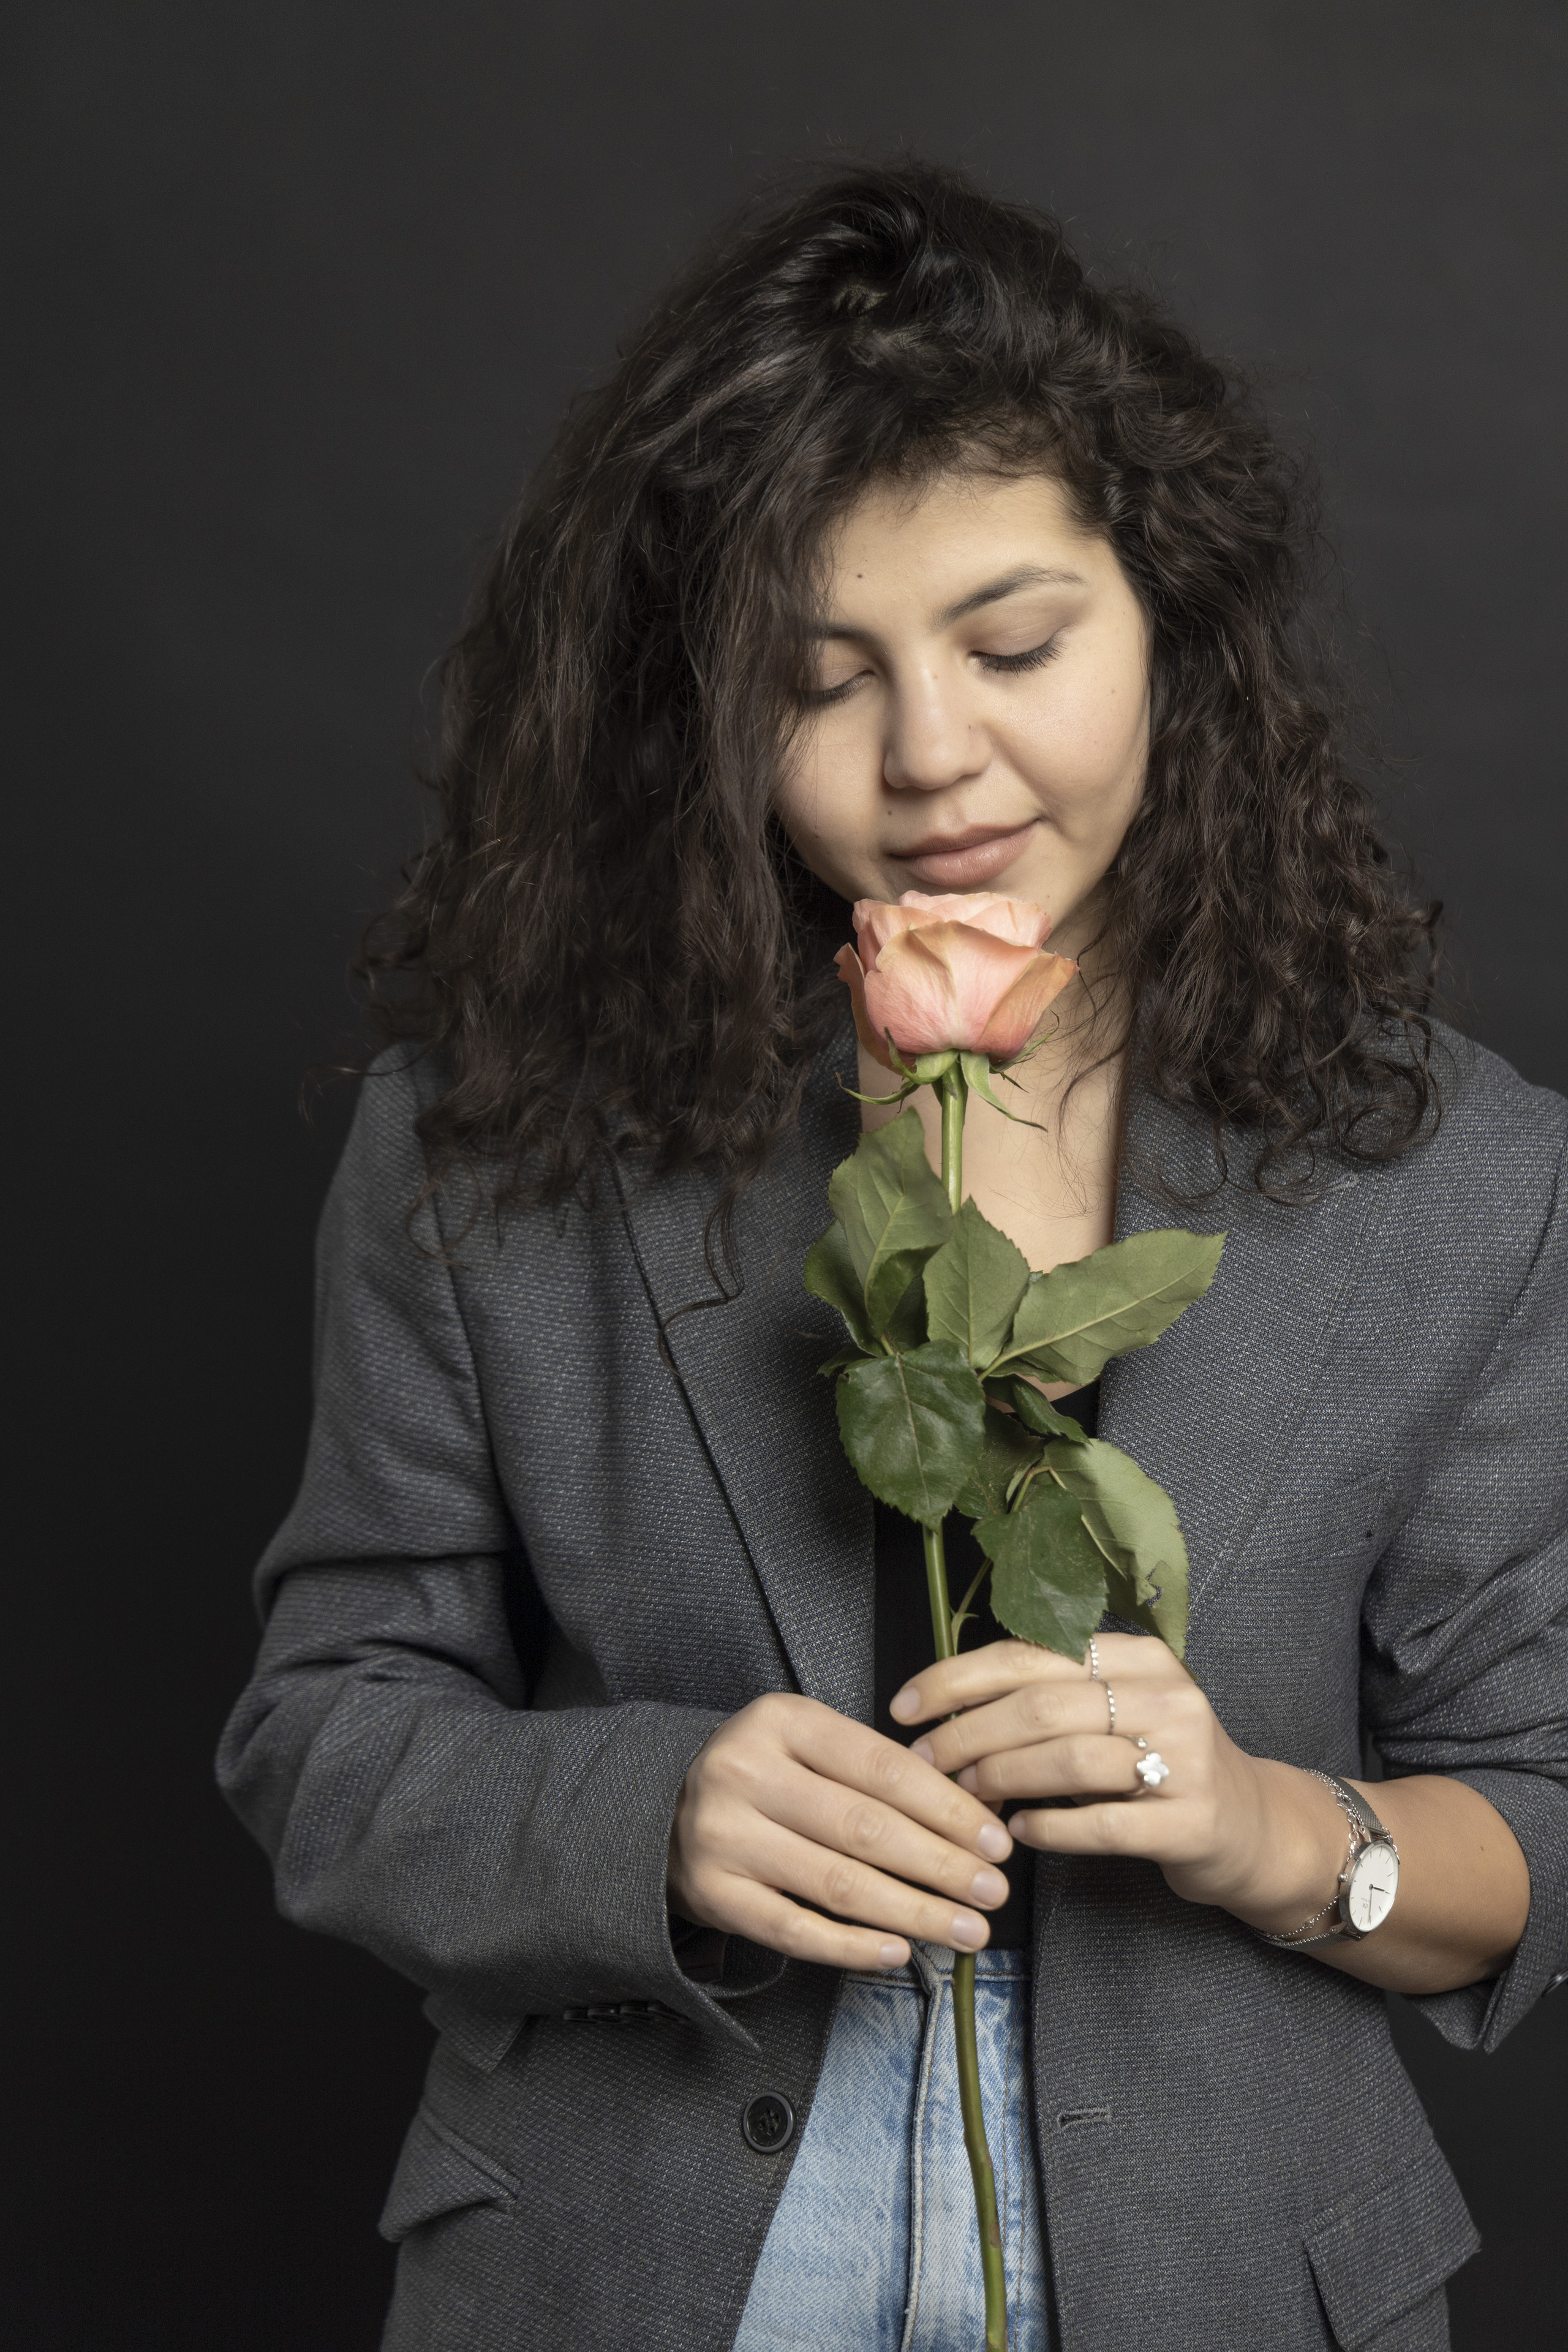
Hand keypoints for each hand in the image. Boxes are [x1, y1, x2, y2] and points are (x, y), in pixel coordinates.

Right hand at [669, 1693, 1016, 1972]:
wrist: (659, 1811)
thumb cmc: (759, 1777)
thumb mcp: (804, 1744)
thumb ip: (873, 1769)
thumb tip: (970, 1816)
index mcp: (780, 1721)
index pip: (883, 1767)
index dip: (948, 1808)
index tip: (996, 1839)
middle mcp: (746, 1773)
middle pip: (866, 1827)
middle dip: (942, 1864)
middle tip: (993, 1890)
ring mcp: (725, 1837)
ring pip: (838, 1883)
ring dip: (915, 1911)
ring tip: (966, 1929)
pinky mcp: (714, 1895)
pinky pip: (795, 1930)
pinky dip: (852, 1946)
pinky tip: (897, 1951)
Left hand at [891, 1634, 1346, 1932]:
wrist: (1253, 1828)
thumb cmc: (1160, 1765)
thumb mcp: (1114, 1712)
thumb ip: (1046, 1699)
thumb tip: (944, 1711)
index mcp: (1138, 1655)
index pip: (1030, 1653)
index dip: (957, 1678)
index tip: (905, 1707)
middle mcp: (1167, 1695)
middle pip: (1042, 1704)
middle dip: (968, 1733)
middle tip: (924, 1762)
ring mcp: (1186, 1757)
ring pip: (1069, 1759)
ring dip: (1002, 1778)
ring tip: (966, 1795)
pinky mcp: (1192, 1820)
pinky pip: (1103, 1823)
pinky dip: (1050, 1828)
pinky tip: (1020, 1832)